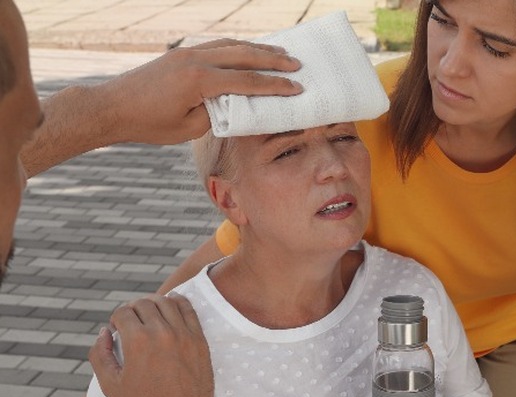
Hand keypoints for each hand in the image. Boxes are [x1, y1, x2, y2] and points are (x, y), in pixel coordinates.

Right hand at [89, 294, 219, 396]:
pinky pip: (188, 309)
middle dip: (132, 309)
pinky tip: (170, 305)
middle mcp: (162, 332)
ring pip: (166, 301)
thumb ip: (100, 354)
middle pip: (143, 303)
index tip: (116, 329)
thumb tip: (104, 332)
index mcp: (138, 341)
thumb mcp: (110, 385)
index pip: (123, 312)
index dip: (115, 319)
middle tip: (130, 322)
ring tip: (148, 314)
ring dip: (153, 303)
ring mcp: (184, 333)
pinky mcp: (199, 338)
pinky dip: (177, 301)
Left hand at [97, 39, 302, 145]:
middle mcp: (196, 59)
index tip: (297, 88)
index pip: (247, 81)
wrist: (113, 107)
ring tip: (281, 51)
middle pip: (245, 55)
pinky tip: (250, 50)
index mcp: (199, 80)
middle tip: (297, 63)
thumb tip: (239, 103)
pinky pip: (217, 45)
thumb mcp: (190, 127)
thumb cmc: (149, 124)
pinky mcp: (181, 53)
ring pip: (232, 45)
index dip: (275, 86)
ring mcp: (187, 52)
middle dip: (274, 59)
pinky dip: (238, 47)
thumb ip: (218, 112)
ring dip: (258, 48)